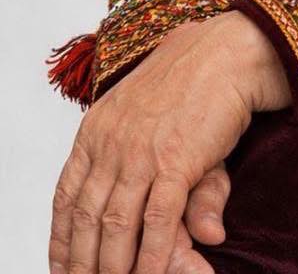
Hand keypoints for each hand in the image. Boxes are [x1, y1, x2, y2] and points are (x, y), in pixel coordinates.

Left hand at [49, 11, 290, 273]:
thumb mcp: (158, 122)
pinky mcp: (176, 161)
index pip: (66, 195)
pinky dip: (153, 254)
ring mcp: (142, 152)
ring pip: (116, 226)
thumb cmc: (194, 80)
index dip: (62, 237)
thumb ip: (150, 171)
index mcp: (97, 128)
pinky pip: (157, 221)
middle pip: (86, 217)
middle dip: (82, 260)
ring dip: (114, 266)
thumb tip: (154, 204)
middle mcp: (111, 142)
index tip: (63, 265)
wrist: (229, 52)